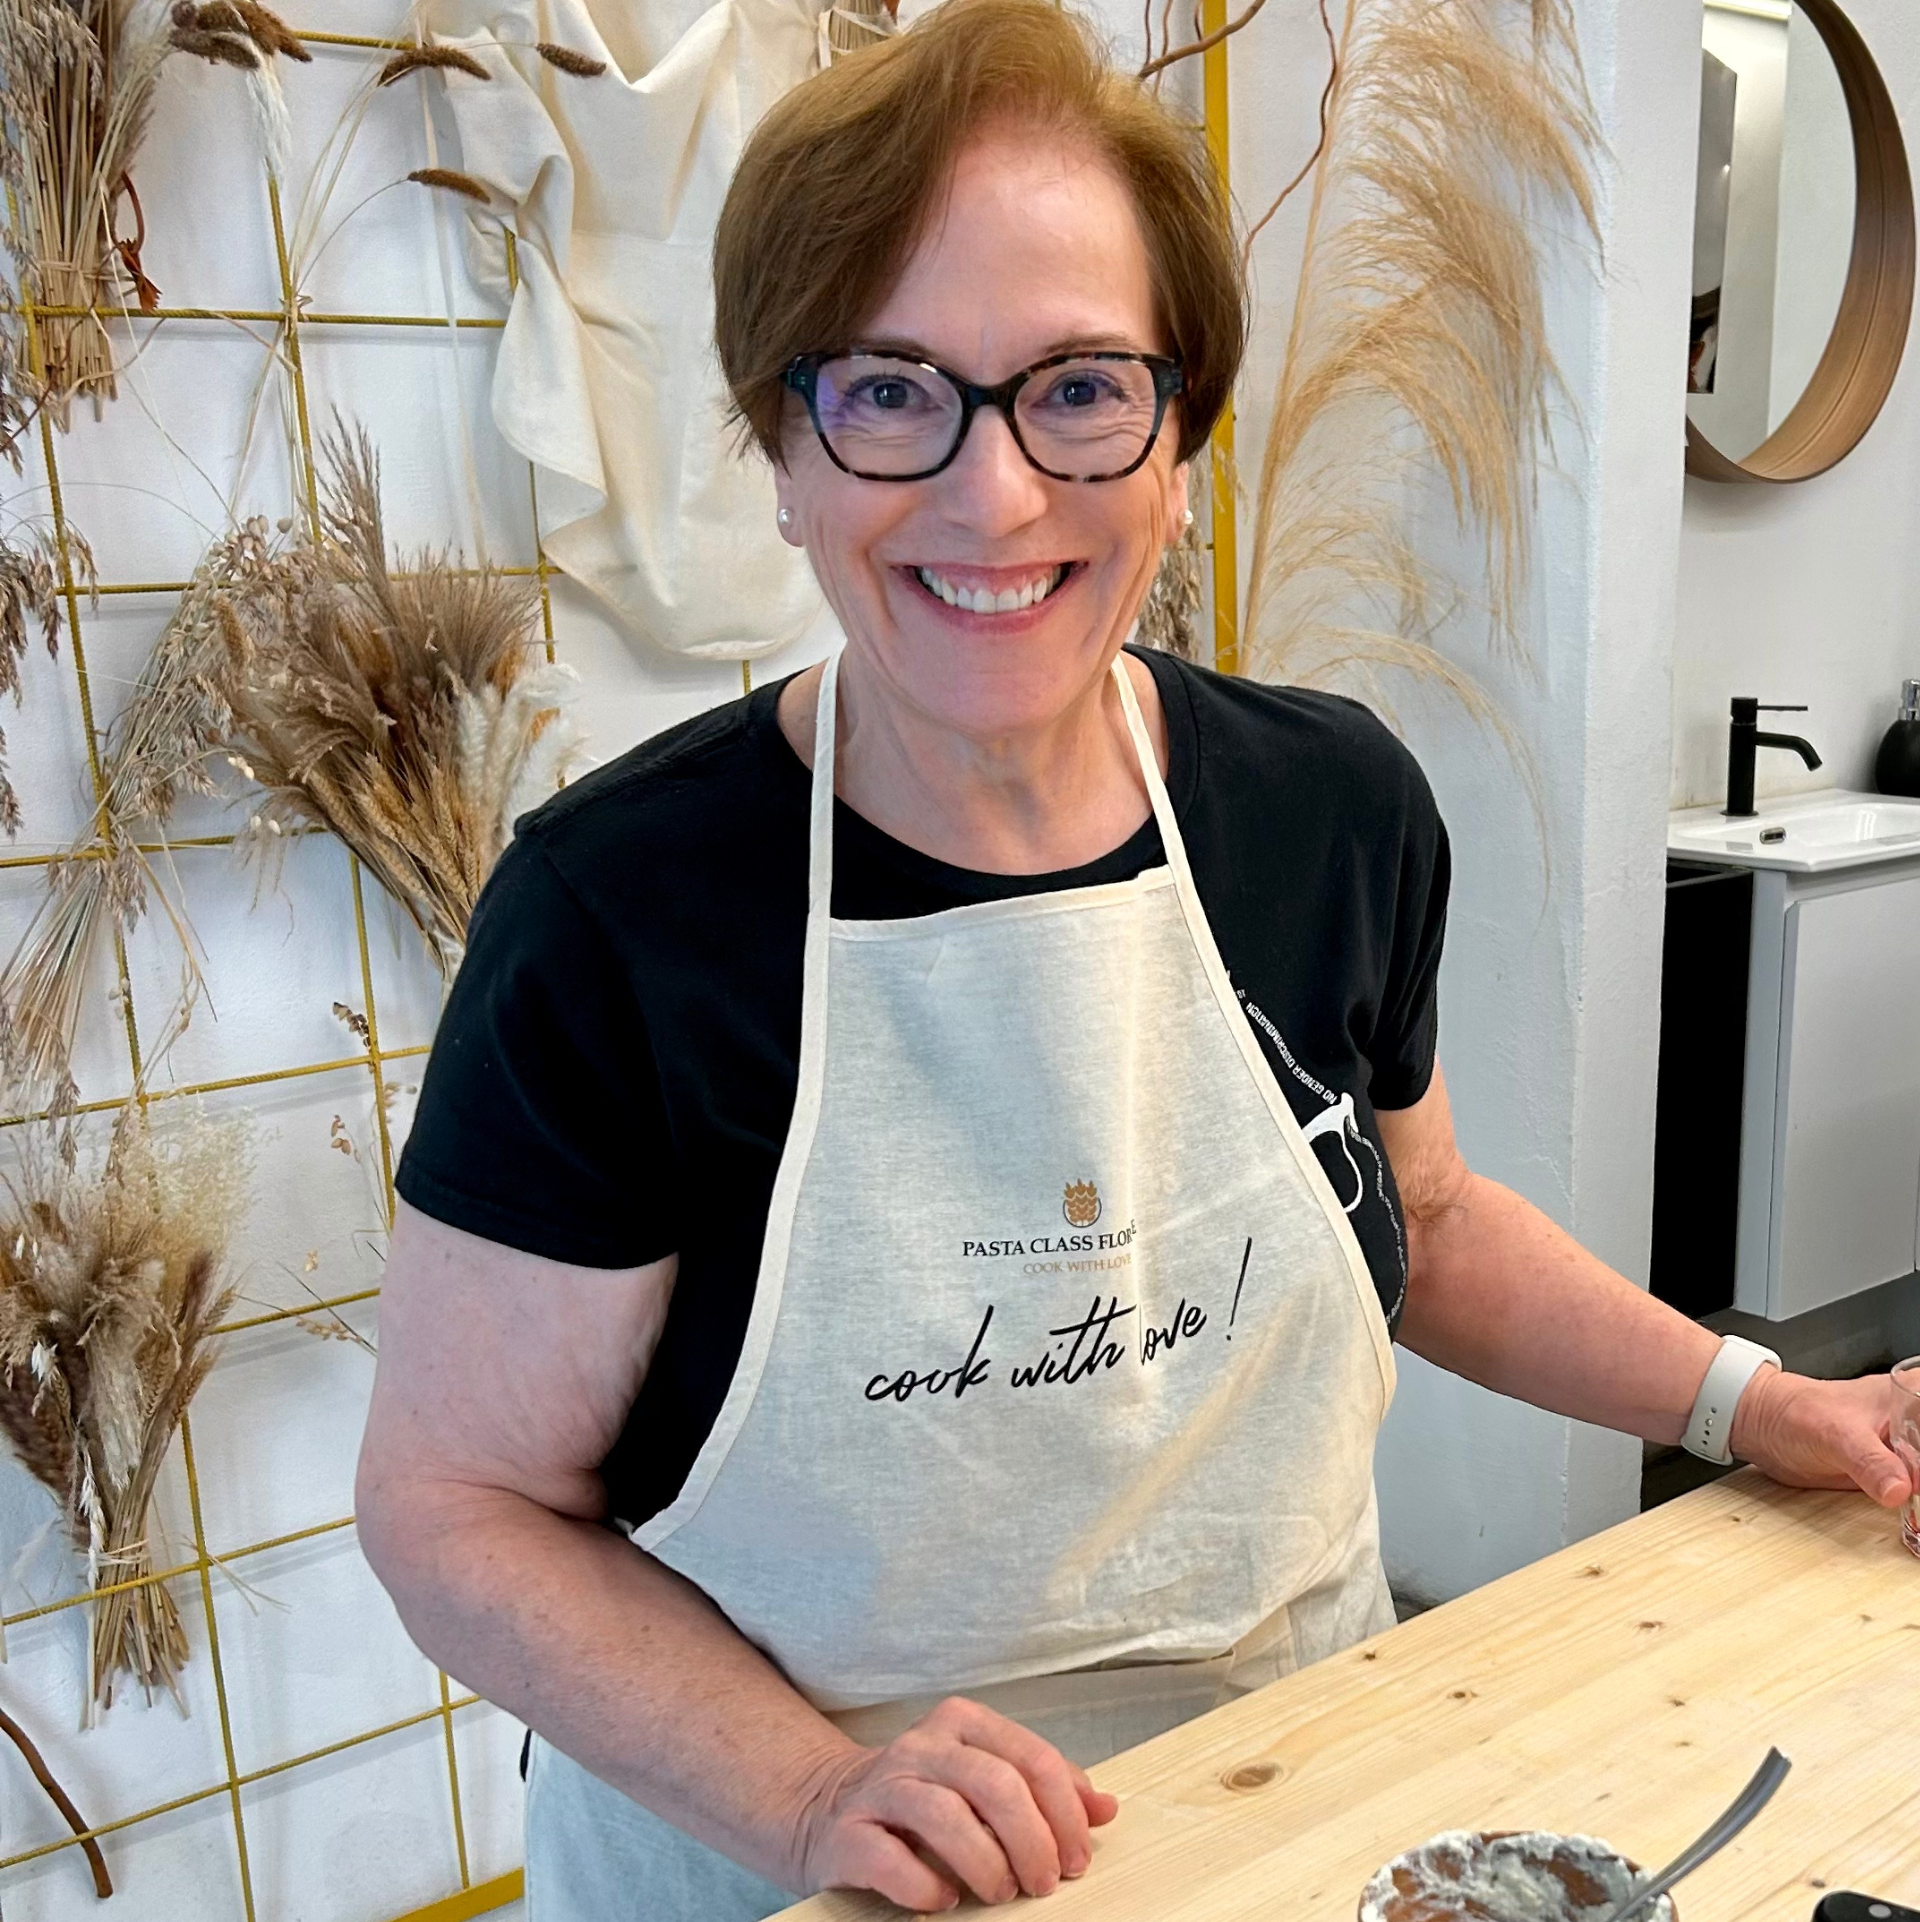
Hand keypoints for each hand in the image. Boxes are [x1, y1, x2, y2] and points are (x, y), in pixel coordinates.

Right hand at [790, 1695, 1119, 1910]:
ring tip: (1001, 1892)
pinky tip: (944, 1899)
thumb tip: (1106, 1809)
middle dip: (1033, 1841)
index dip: (1064, 1813)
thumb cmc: (922, 1800)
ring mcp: (882, 1787)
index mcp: (962, 1725)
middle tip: (1045, 1882)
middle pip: (995, 1784)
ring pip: (946, 1816)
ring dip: (986, 1865)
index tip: (1077, 1857)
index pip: (1031, 1758)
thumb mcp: (985, 1781)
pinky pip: (890, 1858)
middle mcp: (922, 1747)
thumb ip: (1043, 1790)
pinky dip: (925, 1885)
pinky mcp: (847, 1833)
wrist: (825, 1809)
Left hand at [1730, 1366, 1914, 1506]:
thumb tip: (1901, 1490)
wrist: (1762, 1426)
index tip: (1919, 1479)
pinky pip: (1919, 1497)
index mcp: (1913, 1398)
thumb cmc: (1795, 1411)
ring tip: (1918, 1521)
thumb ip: (1869, 1461)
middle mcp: (1916, 1425)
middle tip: (1918, 1503)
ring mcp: (1908, 1453)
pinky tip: (1918, 1528)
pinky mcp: (1894, 1477)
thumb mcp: (1834, 1434)